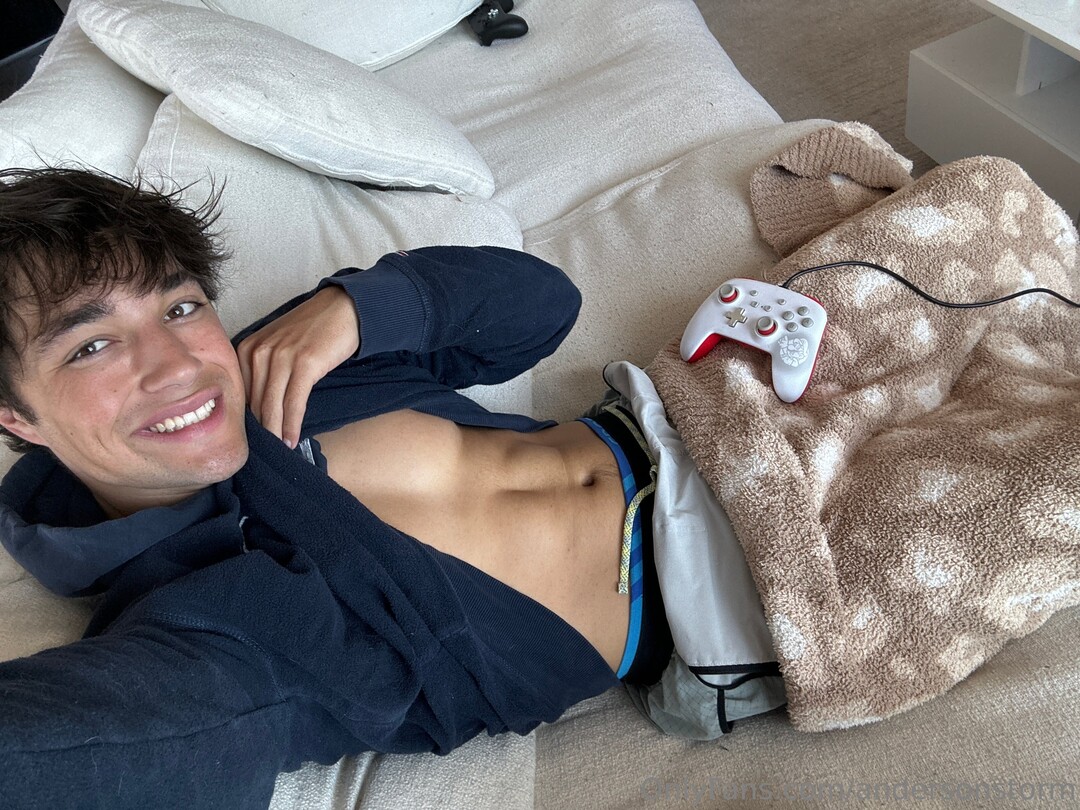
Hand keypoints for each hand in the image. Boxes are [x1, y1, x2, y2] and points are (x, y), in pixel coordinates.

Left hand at [237, 286, 359, 446]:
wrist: (343, 309)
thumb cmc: (313, 329)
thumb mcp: (278, 344)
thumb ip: (264, 368)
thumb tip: (261, 406)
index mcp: (248, 347)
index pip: (242, 392)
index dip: (247, 418)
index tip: (251, 439)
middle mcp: (260, 351)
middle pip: (255, 401)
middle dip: (260, 429)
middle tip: (263, 453)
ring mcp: (282, 357)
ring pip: (272, 405)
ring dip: (276, 432)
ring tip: (279, 450)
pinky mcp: (305, 363)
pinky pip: (294, 402)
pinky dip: (292, 424)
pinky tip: (293, 439)